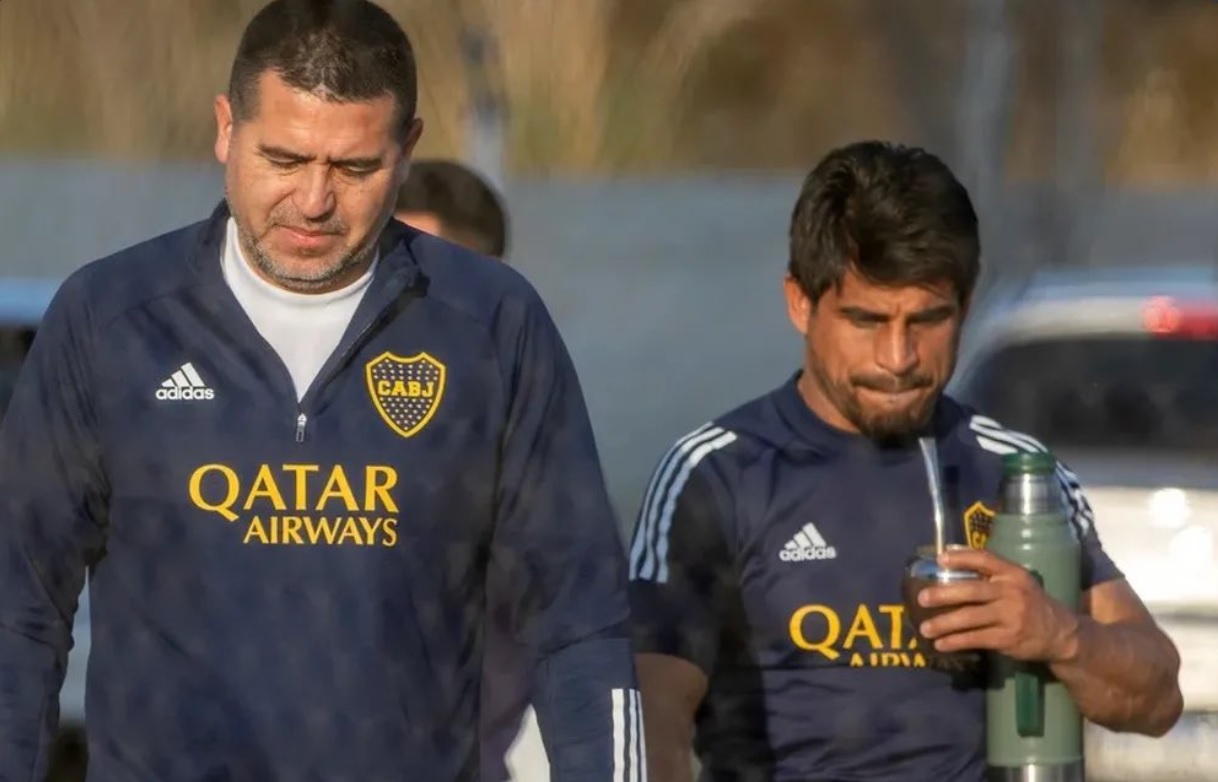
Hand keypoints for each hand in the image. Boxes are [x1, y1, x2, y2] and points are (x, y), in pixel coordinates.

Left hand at [918, 548, 1079, 662]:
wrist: (1060, 633)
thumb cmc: (1029, 602)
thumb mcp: (1017, 581)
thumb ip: (990, 571)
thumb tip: (950, 553)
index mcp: (1012, 574)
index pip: (985, 559)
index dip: (962, 558)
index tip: (939, 559)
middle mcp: (1011, 592)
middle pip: (973, 591)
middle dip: (944, 594)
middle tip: (922, 599)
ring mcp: (1010, 616)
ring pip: (971, 618)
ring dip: (944, 623)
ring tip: (925, 628)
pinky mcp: (1008, 638)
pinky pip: (976, 639)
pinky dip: (956, 641)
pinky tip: (941, 644)